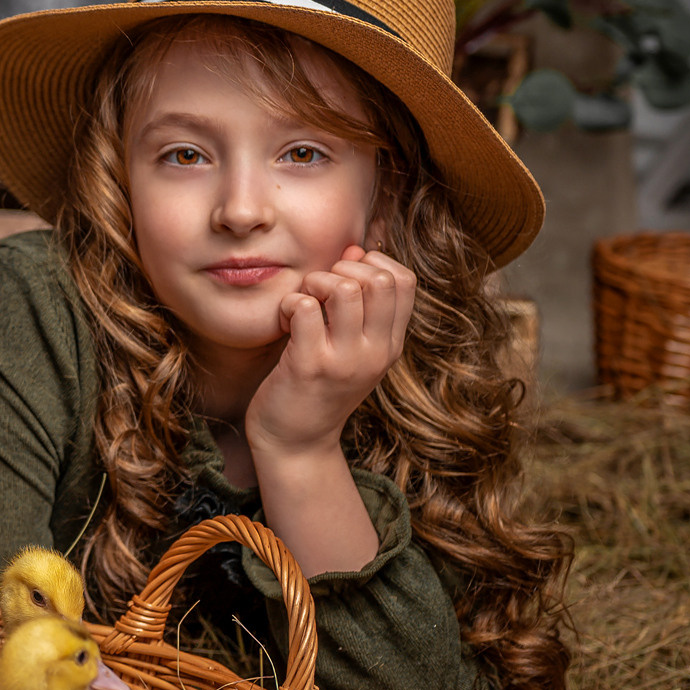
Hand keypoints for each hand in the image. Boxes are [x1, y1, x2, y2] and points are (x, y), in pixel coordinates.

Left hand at [246, 247, 415, 458]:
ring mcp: (345, 360)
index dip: (372, 264)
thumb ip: (361, 303)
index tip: (345, 280)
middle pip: (380, 279)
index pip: (404, 281)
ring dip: (315, 283)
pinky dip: (289, 303)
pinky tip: (284, 321)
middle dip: (343, 268)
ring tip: (302, 304)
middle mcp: (376, 352)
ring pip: (345, 288)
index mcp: (390, 345)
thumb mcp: (352, 348)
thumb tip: (356, 246)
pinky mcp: (309, 366)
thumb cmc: (318, 388)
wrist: (296, 443)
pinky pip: (304, 308)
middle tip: (320, 290)